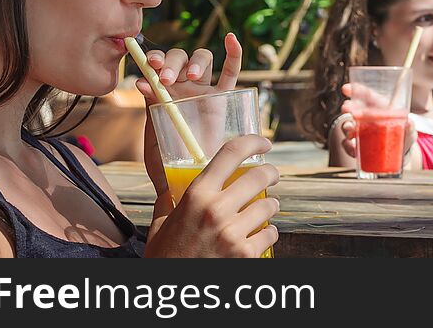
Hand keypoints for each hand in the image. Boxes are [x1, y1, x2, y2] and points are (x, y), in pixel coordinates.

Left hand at [136, 33, 241, 194]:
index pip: (158, 64)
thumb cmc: (164, 159)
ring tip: (192, 77)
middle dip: (171, 62)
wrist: (183, 179)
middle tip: (167, 79)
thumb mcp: (153, 131)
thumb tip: (142, 81)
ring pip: (202, 59)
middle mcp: (181, 86)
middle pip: (179, 58)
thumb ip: (150, 106)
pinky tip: (231, 39)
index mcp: (161, 90)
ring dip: (195, 61)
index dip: (154, 60)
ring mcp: (203, 89)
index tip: (149, 67)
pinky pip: (231, 72)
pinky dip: (233, 54)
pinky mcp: (223, 97)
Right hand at [145, 135, 280, 257]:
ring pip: (270, 206)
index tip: (263, 143)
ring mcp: (233, 233)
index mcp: (196, 195)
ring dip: (270, 206)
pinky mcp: (246, 255)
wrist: (172, 289)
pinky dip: (269, 233)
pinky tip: (260, 235)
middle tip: (272, 175)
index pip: (230, 153)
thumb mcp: (160, 222)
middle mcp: (216, 210)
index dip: (252, 142)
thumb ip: (169, 200)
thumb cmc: (165, 256)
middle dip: (271, 173)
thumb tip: (170, 184)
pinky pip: (271, 234)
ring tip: (265, 209)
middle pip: (259, 176)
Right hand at [337, 83, 416, 160]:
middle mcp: (368, 118)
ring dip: (347, 126)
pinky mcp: (358, 145)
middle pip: (355, 109)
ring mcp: (361, 131)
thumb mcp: (409, 130)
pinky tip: (352, 146)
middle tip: (346, 108)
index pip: (368, 96)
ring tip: (350, 129)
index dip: (357, 90)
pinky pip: (348, 144)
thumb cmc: (404, 136)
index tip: (346, 89)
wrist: (401, 154)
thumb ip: (409, 126)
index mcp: (380, 108)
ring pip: (348, 126)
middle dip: (349, 108)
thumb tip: (409, 123)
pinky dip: (348, 145)